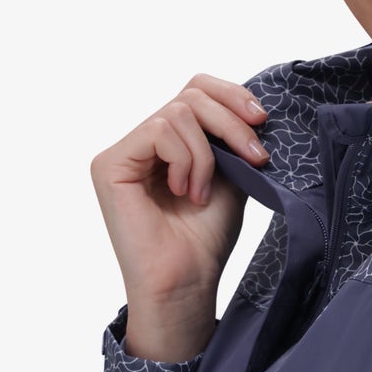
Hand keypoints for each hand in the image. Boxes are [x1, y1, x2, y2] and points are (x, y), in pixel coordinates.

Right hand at [90, 75, 272, 361]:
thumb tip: (250, 106)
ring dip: (206, 154)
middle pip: (190, 94)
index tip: (261, 120)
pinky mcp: (110, 164)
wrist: (187, 282)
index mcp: (169, 142)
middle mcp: (142, 142)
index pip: (196, 90)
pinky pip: (158, 131)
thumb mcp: (231, 176)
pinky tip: (184, 192)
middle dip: (231, 122)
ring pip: (178, 112)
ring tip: (202, 193)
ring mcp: (123, 152)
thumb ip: (230, 138)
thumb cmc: (204, 239)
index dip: (231, 95)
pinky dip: (184, 160)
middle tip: (255, 158)